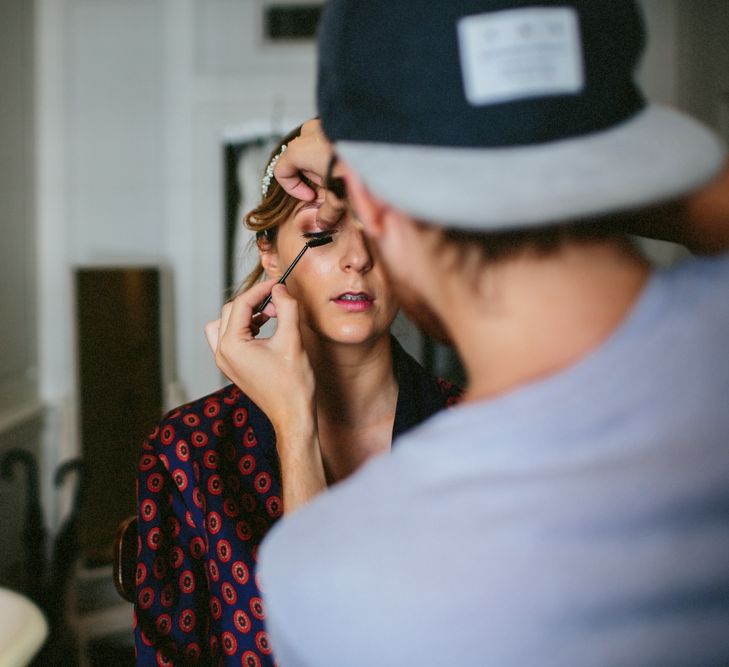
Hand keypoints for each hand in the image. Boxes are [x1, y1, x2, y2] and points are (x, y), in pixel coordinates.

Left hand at [206, 279, 314, 430]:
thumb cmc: (293, 385)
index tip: (278, 284)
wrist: (293, 416)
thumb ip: (286, 308)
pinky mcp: (233, 366)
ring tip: (270, 315)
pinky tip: (266, 329)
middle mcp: (222, 353)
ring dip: (246, 314)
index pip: (241, 304)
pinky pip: (230, 338)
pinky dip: (245, 328)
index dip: (261, 290)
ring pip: (225, 323)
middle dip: (253, 301)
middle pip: (230, 311)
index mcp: (232, 346)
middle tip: (277, 301)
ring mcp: (225, 362)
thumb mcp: (292, 340)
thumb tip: (280, 289)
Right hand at [274, 118, 345, 227]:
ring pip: (313, 146)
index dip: (293, 188)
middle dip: (311, 176)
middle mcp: (308, 133)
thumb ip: (328, 212)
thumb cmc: (354, 167)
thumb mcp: (339, 197)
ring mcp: (323, 123)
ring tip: (340, 174)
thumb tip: (323, 223)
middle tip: (328, 186)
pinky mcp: (339, 121)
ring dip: (322, 164)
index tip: (310, 197)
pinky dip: (334, 152)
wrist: (382, 145)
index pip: (281, 170)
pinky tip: (350, 162)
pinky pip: (328, 138)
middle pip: (298, 158)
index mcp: (299, 150)